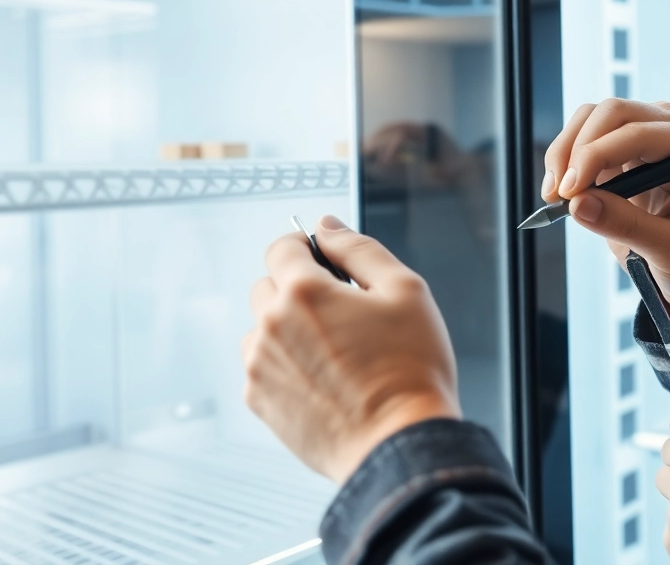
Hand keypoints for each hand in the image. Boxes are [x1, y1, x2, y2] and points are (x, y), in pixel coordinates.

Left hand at [243, 215, 460, 482]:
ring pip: (262, 328)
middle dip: (298, 289)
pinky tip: (324, 379)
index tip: (323, 259)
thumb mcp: (405, 291)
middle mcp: (271, 326)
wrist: (399, 444)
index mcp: (303, 292)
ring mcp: (260, 366)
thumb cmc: (410, 371)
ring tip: (335, 352)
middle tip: (342, 313)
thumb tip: (329, 226)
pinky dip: (286, 365)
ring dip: (288, 329)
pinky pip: (263, 366)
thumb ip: (360, 249)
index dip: (306, 246)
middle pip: (268, 286)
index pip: (281, 246)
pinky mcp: (260, 401)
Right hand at [544, 100, 669, 342]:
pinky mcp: (622, 150)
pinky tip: (561, 192)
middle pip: (612, 113)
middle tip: (558, 193)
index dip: (597, 155)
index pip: (639, 133)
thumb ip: (627, 225)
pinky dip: (565, 160)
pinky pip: (584, 138)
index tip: (570, 191)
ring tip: (554, 194)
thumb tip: (578, 204)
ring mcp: (645, 135)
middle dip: (577, 149)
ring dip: (565, 151)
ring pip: (592, 118)